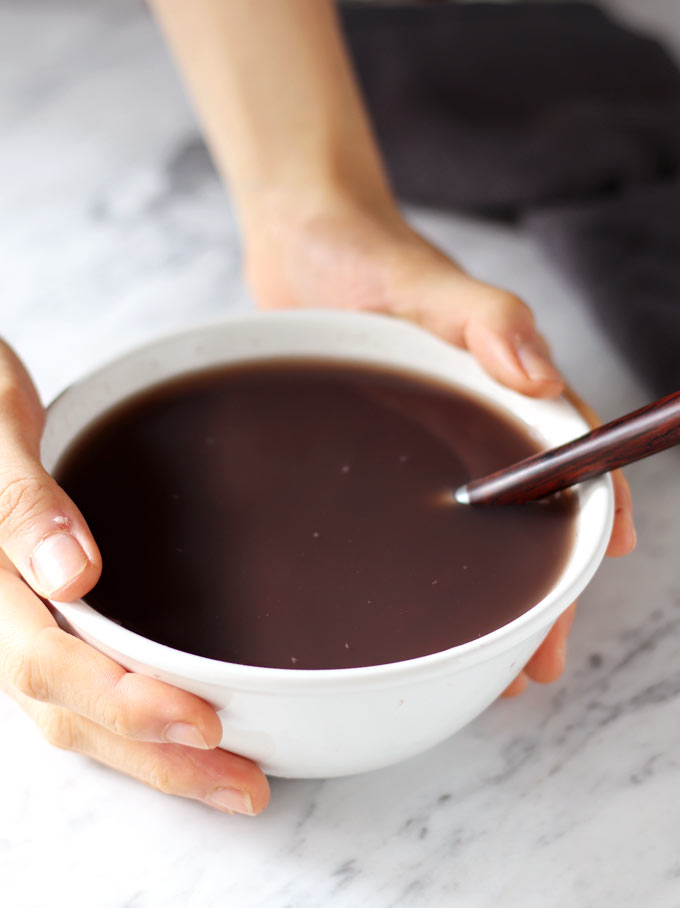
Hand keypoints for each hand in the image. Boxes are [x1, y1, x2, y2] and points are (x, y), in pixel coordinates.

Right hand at [0, 339, 268, 814]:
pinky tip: (184, 726)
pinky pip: (86, 686)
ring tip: (231, 777)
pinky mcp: (45, 622)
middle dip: (158, 759)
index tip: (202, 723)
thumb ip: (21, 502)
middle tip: (244, 785)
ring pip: (79, 714)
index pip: (49, 666)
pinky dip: (138, 718)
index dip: (124, 704)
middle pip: (72, 713)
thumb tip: (71, 574)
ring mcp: (20, 627)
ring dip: (154, 753)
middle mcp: (0, 621)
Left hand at [243, 194, 635, 693]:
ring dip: (481, 595)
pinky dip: (416, 565)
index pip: (564, 459)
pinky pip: (406, 514)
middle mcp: (468, 417)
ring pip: (466, 527)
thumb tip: (542, 382)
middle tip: (531, 665)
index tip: (596, 577)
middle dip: (536, 589)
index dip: (585, 521)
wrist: (292, 238)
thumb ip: (485, 320)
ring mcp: (420, 438)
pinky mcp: (370, 448)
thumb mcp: (422, 279)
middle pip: (519, 514)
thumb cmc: (359, 249)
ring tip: (482, 666)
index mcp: (497, 384)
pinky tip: (397, 609)